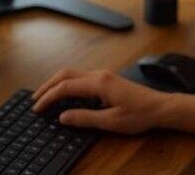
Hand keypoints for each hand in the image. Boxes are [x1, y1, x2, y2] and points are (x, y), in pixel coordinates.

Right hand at [32, 68, 168, 133]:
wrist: (160, 107)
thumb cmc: (140, 115)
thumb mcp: (111, 122)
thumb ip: (85, 118)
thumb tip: (62, 117)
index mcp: (99, 83)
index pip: (65, 87)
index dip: (48, 98)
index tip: (37, 109)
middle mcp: (99, 75)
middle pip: (65, 74)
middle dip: (47, 86)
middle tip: (34, 100)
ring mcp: (103, 75)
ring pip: (72, 73)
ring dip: (56, 83)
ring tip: (44, 96)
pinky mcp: (106, 79)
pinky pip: (80, 77)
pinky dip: (67, 83)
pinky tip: (64, 94)